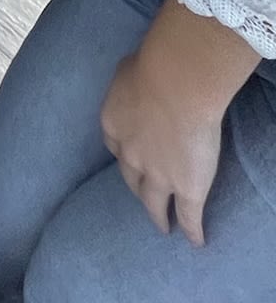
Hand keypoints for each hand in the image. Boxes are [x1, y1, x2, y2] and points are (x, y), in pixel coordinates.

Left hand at [101, 47, 221, 242]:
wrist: (175, 86)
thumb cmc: (151, 67)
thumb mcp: (128, 70)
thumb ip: (130, 81)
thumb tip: (135, 78)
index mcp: (113, 124)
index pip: (114, 145)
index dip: (122, 152)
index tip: (128, 158)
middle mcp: (130, 155)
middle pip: (130, 177)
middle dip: (136, 187)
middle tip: (143, 196)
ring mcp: (157, 175)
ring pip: (154, 203)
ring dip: (158, 215)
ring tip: (163, 226)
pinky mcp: (186, 189)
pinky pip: (188, 216)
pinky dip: (191, 230)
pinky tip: (195, 240)